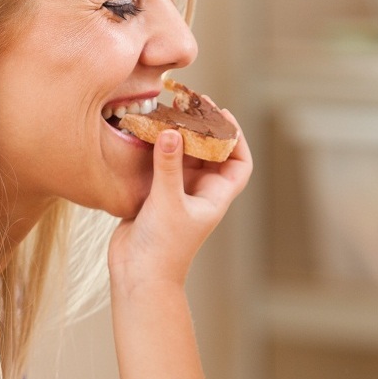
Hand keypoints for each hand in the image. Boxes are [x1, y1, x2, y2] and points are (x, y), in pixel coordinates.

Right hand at [108, 120, 252, 291]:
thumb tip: (172, 131)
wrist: (138, 276)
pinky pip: (160, 164)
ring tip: (167, 110)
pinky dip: (156, 147)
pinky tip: (145, 131)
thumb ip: (169, 166)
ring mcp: (177, 193)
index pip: (239, 163)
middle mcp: (199, 193)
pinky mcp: (154, 195)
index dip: (236, 138)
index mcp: (214, 197)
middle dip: (203, 128)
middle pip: (210, 153)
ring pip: (183, 156)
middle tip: (190, 102)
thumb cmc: (163, 248)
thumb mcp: (168, 203)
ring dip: (177, 134)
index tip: (222, 114)